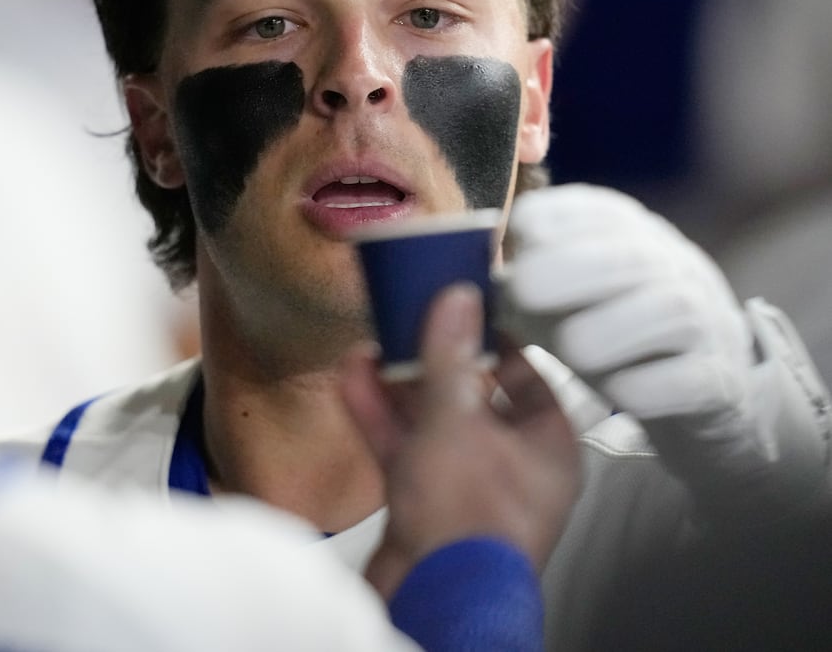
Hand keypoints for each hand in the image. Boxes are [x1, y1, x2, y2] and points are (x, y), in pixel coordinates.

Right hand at [339, 283, 580, 599]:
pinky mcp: (426, 507)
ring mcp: (466, 489)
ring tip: (371, 346)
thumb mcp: (456, 419)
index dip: (499, 344)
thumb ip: (450, 356)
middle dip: (434, 363)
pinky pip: (406, 451)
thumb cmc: (466, 511)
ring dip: (398, 388)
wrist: (433, 602)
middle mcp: (512, 468)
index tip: (467, 314)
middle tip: (410, 324)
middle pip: (474, 400)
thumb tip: (457, 296)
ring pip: (432, 425)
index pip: (530, 380)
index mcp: (546, 449)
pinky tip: (352, 381)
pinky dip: (381, 419)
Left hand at [501, 183, 829, 510]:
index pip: (589, 209)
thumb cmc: (608, 330)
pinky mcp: (719, 380)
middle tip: (523, 292)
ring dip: (611, 328)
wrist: (696, 387)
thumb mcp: (564, 295)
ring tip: (573, 351)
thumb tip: (464, 288)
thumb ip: (522, 281)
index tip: (515, 244)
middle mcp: (671, 264)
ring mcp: (705, 319)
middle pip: (629, 254)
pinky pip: (692, 378)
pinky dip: (651, 386)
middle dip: (570, 268)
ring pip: (670, 309)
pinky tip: (619, 393)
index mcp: (626, 233)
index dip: (547, 222)